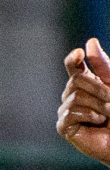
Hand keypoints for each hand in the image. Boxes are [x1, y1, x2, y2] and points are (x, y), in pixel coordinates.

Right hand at [58, 38, 109, 166]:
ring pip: (75, 96)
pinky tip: (97, 123)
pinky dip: (90, 116)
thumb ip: (103, 66)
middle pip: (76, 80)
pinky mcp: (64, 126)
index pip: (73, 67)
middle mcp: (72, 95)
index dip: (73, 60)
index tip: (78, 54)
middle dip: (99, 88)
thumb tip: (90, 42)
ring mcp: (66, 111)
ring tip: (107, 116)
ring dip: (98, 105)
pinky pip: (71, 112)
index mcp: (85, 84)